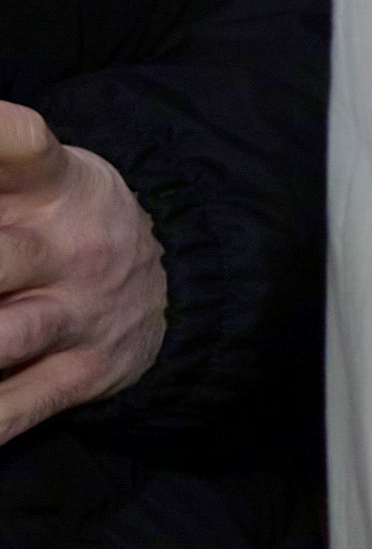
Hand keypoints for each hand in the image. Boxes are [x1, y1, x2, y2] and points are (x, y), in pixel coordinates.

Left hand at [0, 101, 162, 449]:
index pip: (24, 145)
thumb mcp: (41, 174)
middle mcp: (70, 248)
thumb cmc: (65, 219)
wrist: (177, 281)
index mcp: (53, 185)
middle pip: (3, 258)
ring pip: (9, 336)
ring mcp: (78, 315)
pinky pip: (26, 403)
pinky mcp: (83, 372)